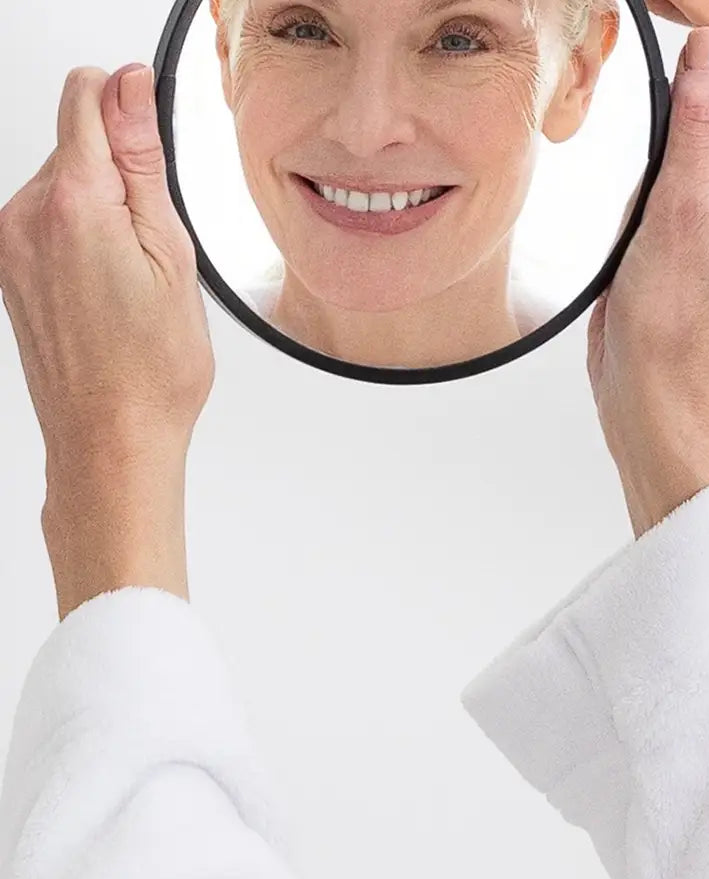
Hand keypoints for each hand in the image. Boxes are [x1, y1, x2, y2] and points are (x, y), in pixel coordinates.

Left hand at [0, 64, 213, 617]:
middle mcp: (25, 216)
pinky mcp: (9, 267)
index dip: (128, 105)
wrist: (110, 436)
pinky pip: (50, 220)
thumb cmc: (151, 367)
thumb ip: (142, 163)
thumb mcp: (171, 253)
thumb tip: (128, 90)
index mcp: (73, 203)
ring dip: (104, 208)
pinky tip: (112, 286)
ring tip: (136, 272)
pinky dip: (84, 236)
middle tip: (157, 241)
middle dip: (122, 172)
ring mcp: (10, 243)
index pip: (86, 98)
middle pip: (77, 143)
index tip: (156, 139)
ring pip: (65, 183)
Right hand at [589, 28, 708, 535]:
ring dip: (642, 163)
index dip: (680, 77)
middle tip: (644, 187)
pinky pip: (658, 177)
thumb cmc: (672, 316)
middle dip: (655, 131)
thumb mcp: (682, 207)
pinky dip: (636, 188)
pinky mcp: (687, 225)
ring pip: (671, 142)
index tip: (645, 103)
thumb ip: (698, 124)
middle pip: (698, 108)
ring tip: (639, 213)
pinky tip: (632, 221)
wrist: (652, 386)